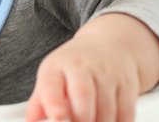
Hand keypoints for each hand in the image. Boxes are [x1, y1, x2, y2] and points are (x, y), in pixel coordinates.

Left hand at [25, 13, 158, 121]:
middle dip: (81, 121)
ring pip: (106, 110)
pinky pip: (126, 114)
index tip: (57, 118)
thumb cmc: (75, 66)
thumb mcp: (52, 76)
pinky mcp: (127, 84)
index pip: (51, 84)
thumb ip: (40, 102)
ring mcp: (107, 74)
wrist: (109, 45)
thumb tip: (31, 121)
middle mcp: (82, 67)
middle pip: (83, 96)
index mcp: (57, 66)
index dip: (53, 104)